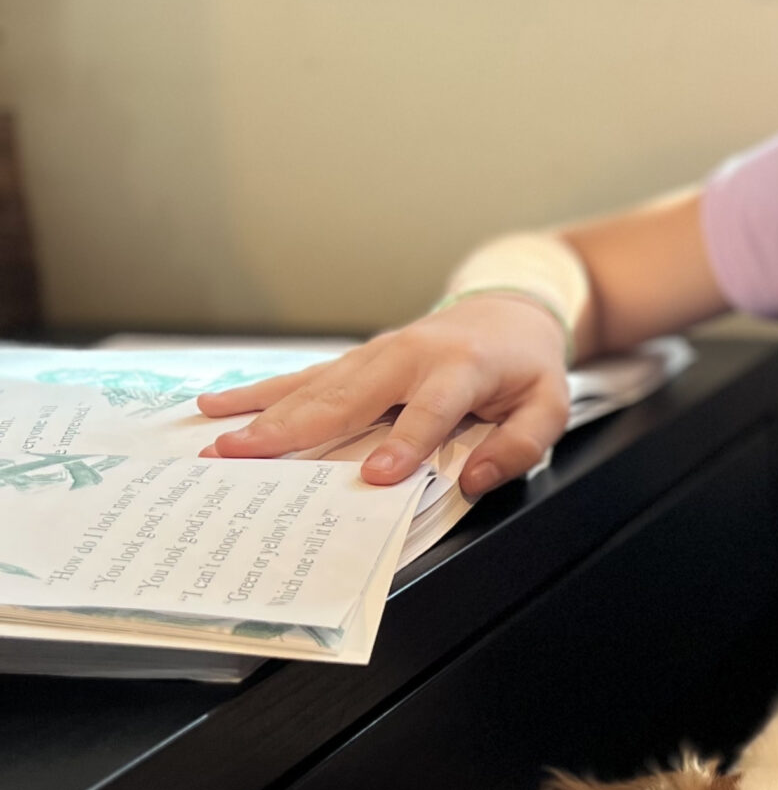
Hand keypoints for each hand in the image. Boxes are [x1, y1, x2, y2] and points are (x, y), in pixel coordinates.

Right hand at [197, 294, 571, 493]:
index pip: (430, 410)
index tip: (375, 476)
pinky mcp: (357, 360)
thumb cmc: (525, 366)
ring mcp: (375, 355)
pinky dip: (260, 392)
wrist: (508, 310)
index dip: (405, 443)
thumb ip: (519, 444)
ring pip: (314, 387)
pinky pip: (304, 378)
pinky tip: (217, 404)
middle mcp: (409, 356)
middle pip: (348, 397)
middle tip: (244, 456)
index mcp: (460, 368)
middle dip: (294, 429)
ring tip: (217, 438)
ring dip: (262, 414)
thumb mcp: (548, 405)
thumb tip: (474, 479)